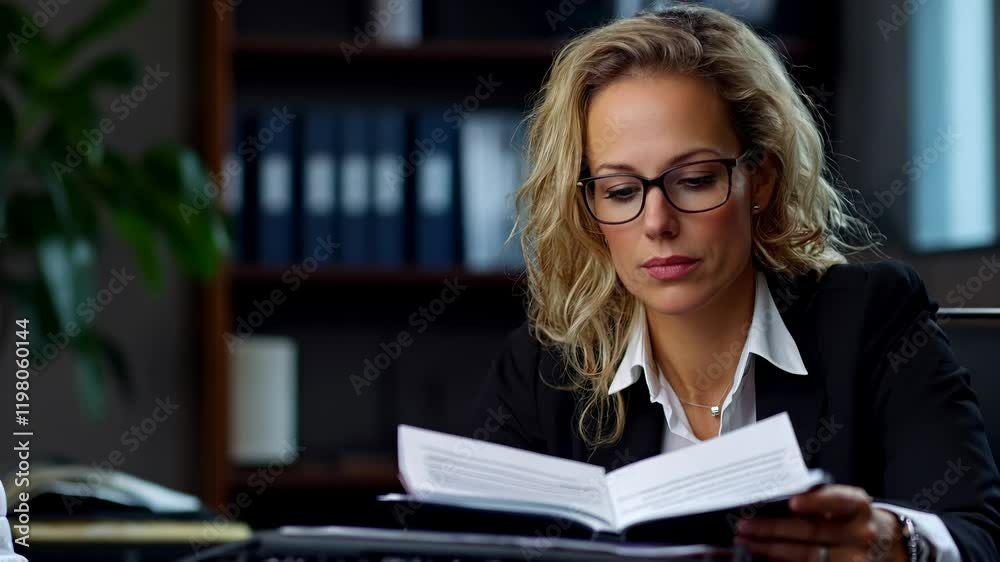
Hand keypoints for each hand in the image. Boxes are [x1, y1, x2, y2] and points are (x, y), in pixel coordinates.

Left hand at [733, 484, 907, 561]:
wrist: (887, 545)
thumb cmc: (853, 518)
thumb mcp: (845, 504)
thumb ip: (818, 499)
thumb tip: (774, 499)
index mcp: (859, 507)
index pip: (841, 500)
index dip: (817, 501)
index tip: (792, 502)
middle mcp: (861, 534)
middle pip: (813, 532)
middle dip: (773, 528)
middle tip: (744, 525)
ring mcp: (856, 559)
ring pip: (807, 556)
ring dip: (770, 549)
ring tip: (745, 542)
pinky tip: (764, 557)